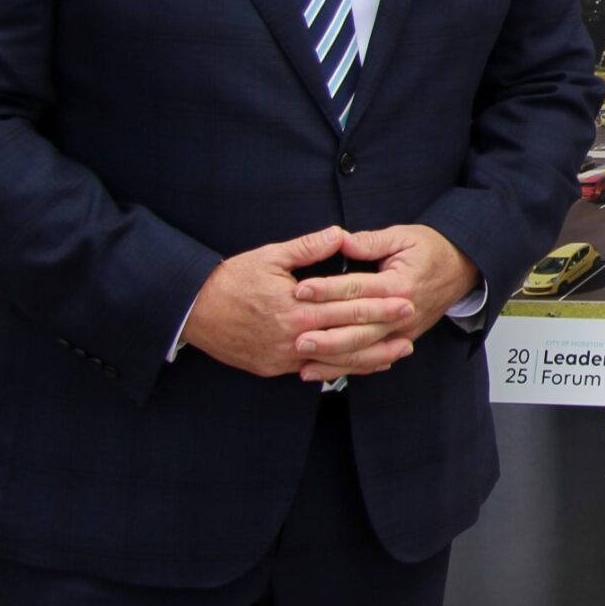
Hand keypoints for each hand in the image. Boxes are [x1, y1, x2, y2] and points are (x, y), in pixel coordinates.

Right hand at [180, 227, 413, 377]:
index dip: (379, 305)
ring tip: (398, 353)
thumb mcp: (269, 256)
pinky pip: (314, 370)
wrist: (193, 311)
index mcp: (294, 308)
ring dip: (368, 358)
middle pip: (347, 336)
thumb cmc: (231, 280)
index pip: (346, 307)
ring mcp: (283, 358)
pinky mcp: (274, 368)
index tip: (406, 300)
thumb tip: (340, 234)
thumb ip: (308, 248)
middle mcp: (292, 337)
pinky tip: (361, 365)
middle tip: (411, 324)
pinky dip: (340, 369)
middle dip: (382, 331)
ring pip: (335, 361)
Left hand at [290, 224, 481, 382]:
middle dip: (327, 334)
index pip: (358, 288)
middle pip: (360, 327)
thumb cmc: (430, 249)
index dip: (327, 289)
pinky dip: (347, 368)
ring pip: (365, 349)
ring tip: (304, 360)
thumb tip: (339, 240)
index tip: (299, 290)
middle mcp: (403, 312)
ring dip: (333, 357)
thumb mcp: (403, 236)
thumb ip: (370, 241)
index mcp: (401, 284)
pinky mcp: (402, 340)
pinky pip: (373, 359)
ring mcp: (404, 331)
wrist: (463, 268)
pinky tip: (323, 372)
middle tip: (296, 337)